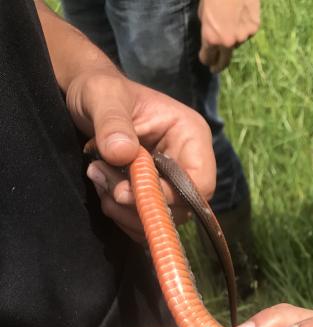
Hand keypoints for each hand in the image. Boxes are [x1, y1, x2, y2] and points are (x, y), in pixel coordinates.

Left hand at [66, 68, 215, 240]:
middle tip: (107, 186)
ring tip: (99, 178)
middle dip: (139, 207)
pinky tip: (104, 191)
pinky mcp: (156, 198)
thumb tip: (121, 153)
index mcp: (191, 136)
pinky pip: (147, 225)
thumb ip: (112, 122)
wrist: (87, 101)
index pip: (200, 183)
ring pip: (162, 220)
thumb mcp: (101, 96)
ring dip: (125, 213)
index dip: (169, 197)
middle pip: (181, 209)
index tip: (126, 192)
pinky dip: (122, 217)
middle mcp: (189, 163)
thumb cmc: (99, 90)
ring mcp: (173, 184)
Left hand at [198, 0, 259, 72]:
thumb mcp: (203, 13)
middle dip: (218, 66)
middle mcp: (228, 42)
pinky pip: (246, 33)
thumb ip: (207, 29)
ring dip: (232, 39)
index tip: (206, 62)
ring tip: (230, 25)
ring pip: (236, 43)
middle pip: (223, 62)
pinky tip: (241, 16)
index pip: (207, 58)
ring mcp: (243, 37)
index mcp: (211, 38)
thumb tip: (211, 38)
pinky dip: (243, 28)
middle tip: (215, 69)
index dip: (205, 59)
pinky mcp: (254, 28)